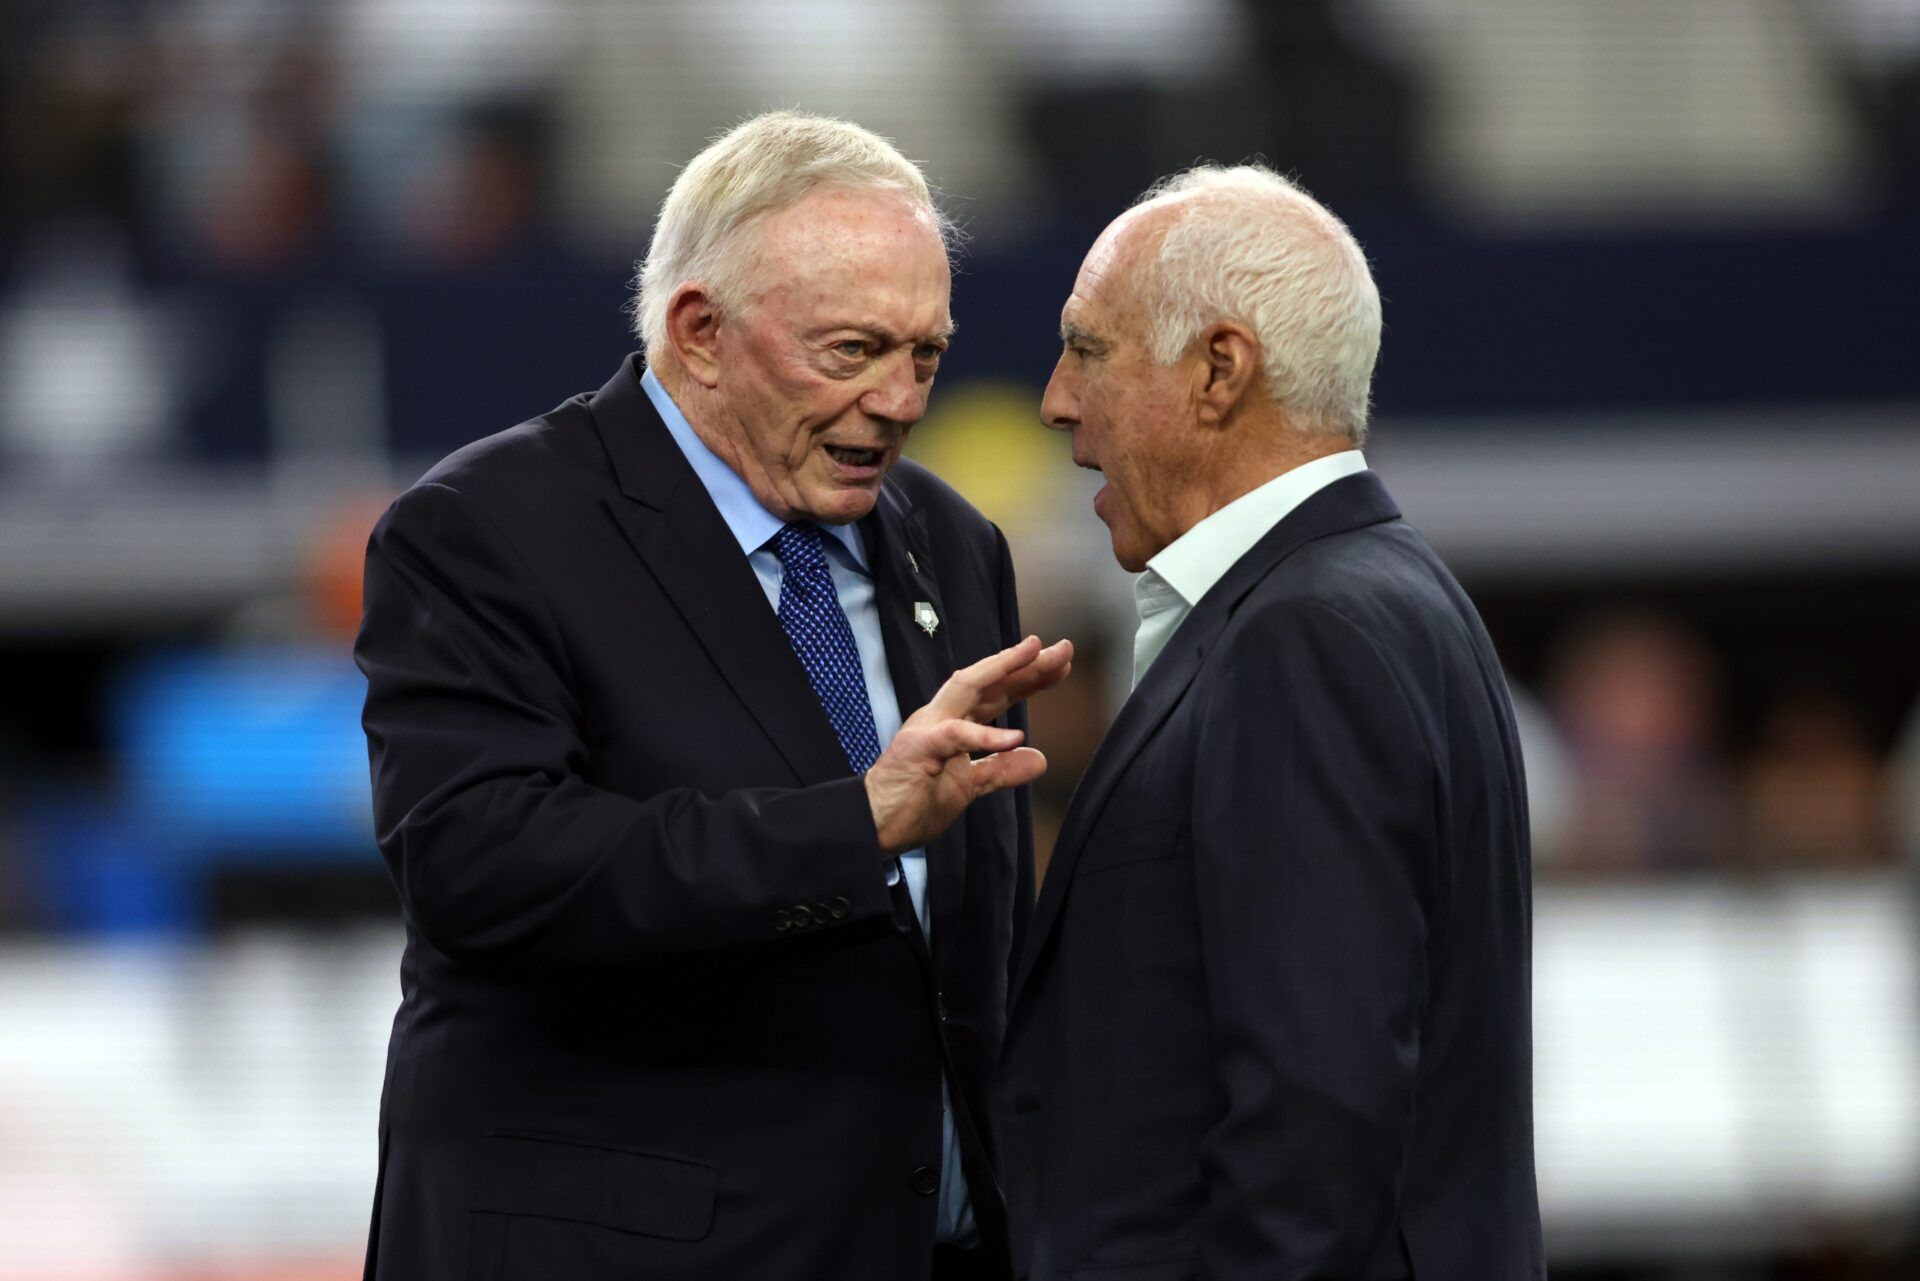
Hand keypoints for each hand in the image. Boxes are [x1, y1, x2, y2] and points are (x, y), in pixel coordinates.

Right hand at [865, 635, 1073, 855]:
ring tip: (1036, 656)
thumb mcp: (968, 786)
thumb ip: (1000, 769)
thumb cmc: (912, 802)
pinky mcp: (919, 748)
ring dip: (1004, 670)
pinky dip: (985, 737)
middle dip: (1027, 665)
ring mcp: (928, 728)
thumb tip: (1038, 758)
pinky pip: (955, 736)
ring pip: (968, 688)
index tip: (1060, 665)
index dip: (1028, 678)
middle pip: (990, 682)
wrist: (874, 826)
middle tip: (1063, 649)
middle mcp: (941, 716)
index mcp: (952, 724)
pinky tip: (1014, 737)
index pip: (996, 694)